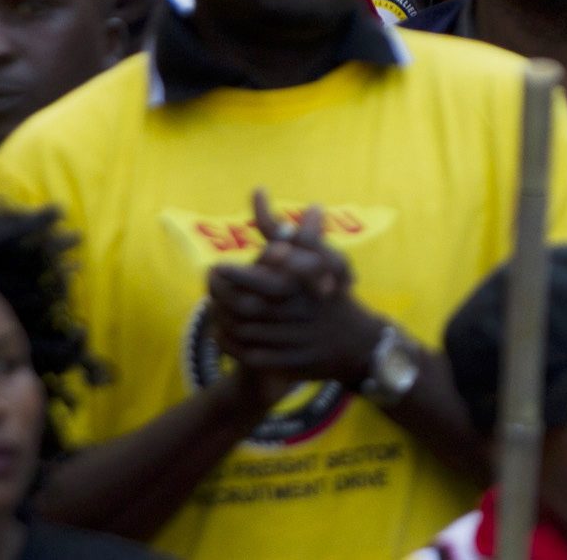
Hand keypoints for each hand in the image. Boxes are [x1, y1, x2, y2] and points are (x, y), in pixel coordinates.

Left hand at [204, 195, 380, 383]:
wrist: (358, 343)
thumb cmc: (336, 295)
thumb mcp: (329, 261)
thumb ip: (303, 237)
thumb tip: (294, 202)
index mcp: (311, 286)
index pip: (268, 279)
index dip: (239, 274)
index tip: (216, 264)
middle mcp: (303, 313)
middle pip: (251, 306)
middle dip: (223, 294)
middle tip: (208, 279)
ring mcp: (296, 341)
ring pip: (247, 332)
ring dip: (222, 318)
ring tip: (210, 304)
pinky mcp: (290, 364)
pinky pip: (251, 356)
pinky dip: (231, 344)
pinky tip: (220, 331)